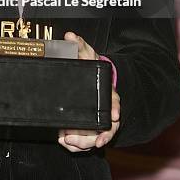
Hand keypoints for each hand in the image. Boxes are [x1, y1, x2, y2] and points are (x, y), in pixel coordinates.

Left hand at [58, 31, 119, 151]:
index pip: (115, 101)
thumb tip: (69, 35)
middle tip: (76, 137)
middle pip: (107, 126)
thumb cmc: (90, 66)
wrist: (92, 79)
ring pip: (95, 136)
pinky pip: (87, 139)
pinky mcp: (90, 127)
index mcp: (108, 91)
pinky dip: (77, 143)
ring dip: (83, 141)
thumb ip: (79, 44)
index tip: (114, 115)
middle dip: (95, 135)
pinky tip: (65, 142)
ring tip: (67, 140)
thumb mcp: (86, 54)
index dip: (114, 109)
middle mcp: (106, 108)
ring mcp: (99, 119)